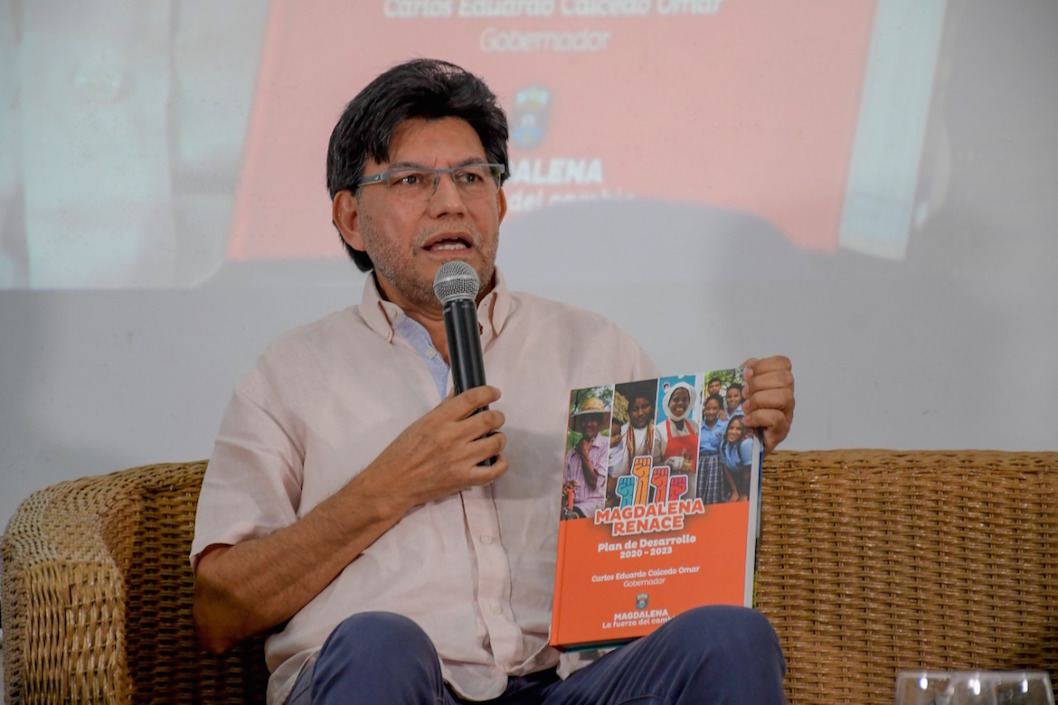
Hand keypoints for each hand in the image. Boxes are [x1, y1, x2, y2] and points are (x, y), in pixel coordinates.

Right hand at [362, 385, 507, 511]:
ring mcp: (460, 460)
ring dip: (499, 438)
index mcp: (438, 420)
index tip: (494, 393)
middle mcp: (452, 437)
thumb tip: (461, 393)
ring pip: (495, 443)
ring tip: (493, 439)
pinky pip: (494, 471)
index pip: (471, 398)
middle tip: (495, 418)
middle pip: (489, 420)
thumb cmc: (402, 452)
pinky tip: (496, 459)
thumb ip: (444, 409)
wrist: (393, 484)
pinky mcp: (464, 480)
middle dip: (497, 416)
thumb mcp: (420, 423)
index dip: (488, 392)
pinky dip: (500, 463)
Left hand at [740, 356, 794, 454]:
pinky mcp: (780, 432)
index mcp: (778, 383)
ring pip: (785, 397)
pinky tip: (748, 420)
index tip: (748, 374)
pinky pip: (777, 418)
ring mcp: (786, 415)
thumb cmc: (743, 414)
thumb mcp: (742, 390)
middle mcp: (786, 397)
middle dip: (760, 383)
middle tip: (745, 393)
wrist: (740, 442)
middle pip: (786, 379)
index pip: (784, 363)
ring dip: (760, 400)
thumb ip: (746, 375)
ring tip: (746, 407)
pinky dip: (759, 416)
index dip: (765, 365)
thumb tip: (748, 368)